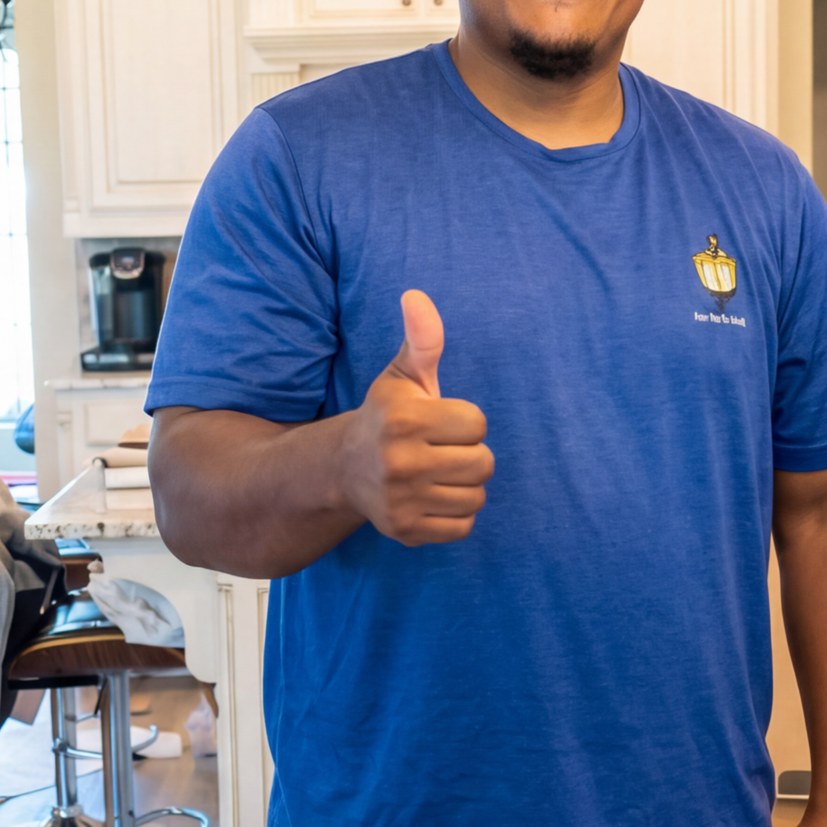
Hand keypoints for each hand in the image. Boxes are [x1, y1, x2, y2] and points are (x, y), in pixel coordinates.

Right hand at [340, 290, 493, 545]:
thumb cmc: (387, 416)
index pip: (478, 425)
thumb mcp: (403, 376)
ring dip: (464, 485)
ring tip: (437, 473)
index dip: (464, 422)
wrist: (343, 469)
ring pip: (476, 497)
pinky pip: (464, 527)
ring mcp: (400, 501)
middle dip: (468, 454)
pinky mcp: (404, 531)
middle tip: (439, 450)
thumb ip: (422, 339)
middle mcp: (399, 463)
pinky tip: (431, 497)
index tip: (440, 422)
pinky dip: (455, 514)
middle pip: (483, 463)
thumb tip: (416, 295)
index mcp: (403, 420)